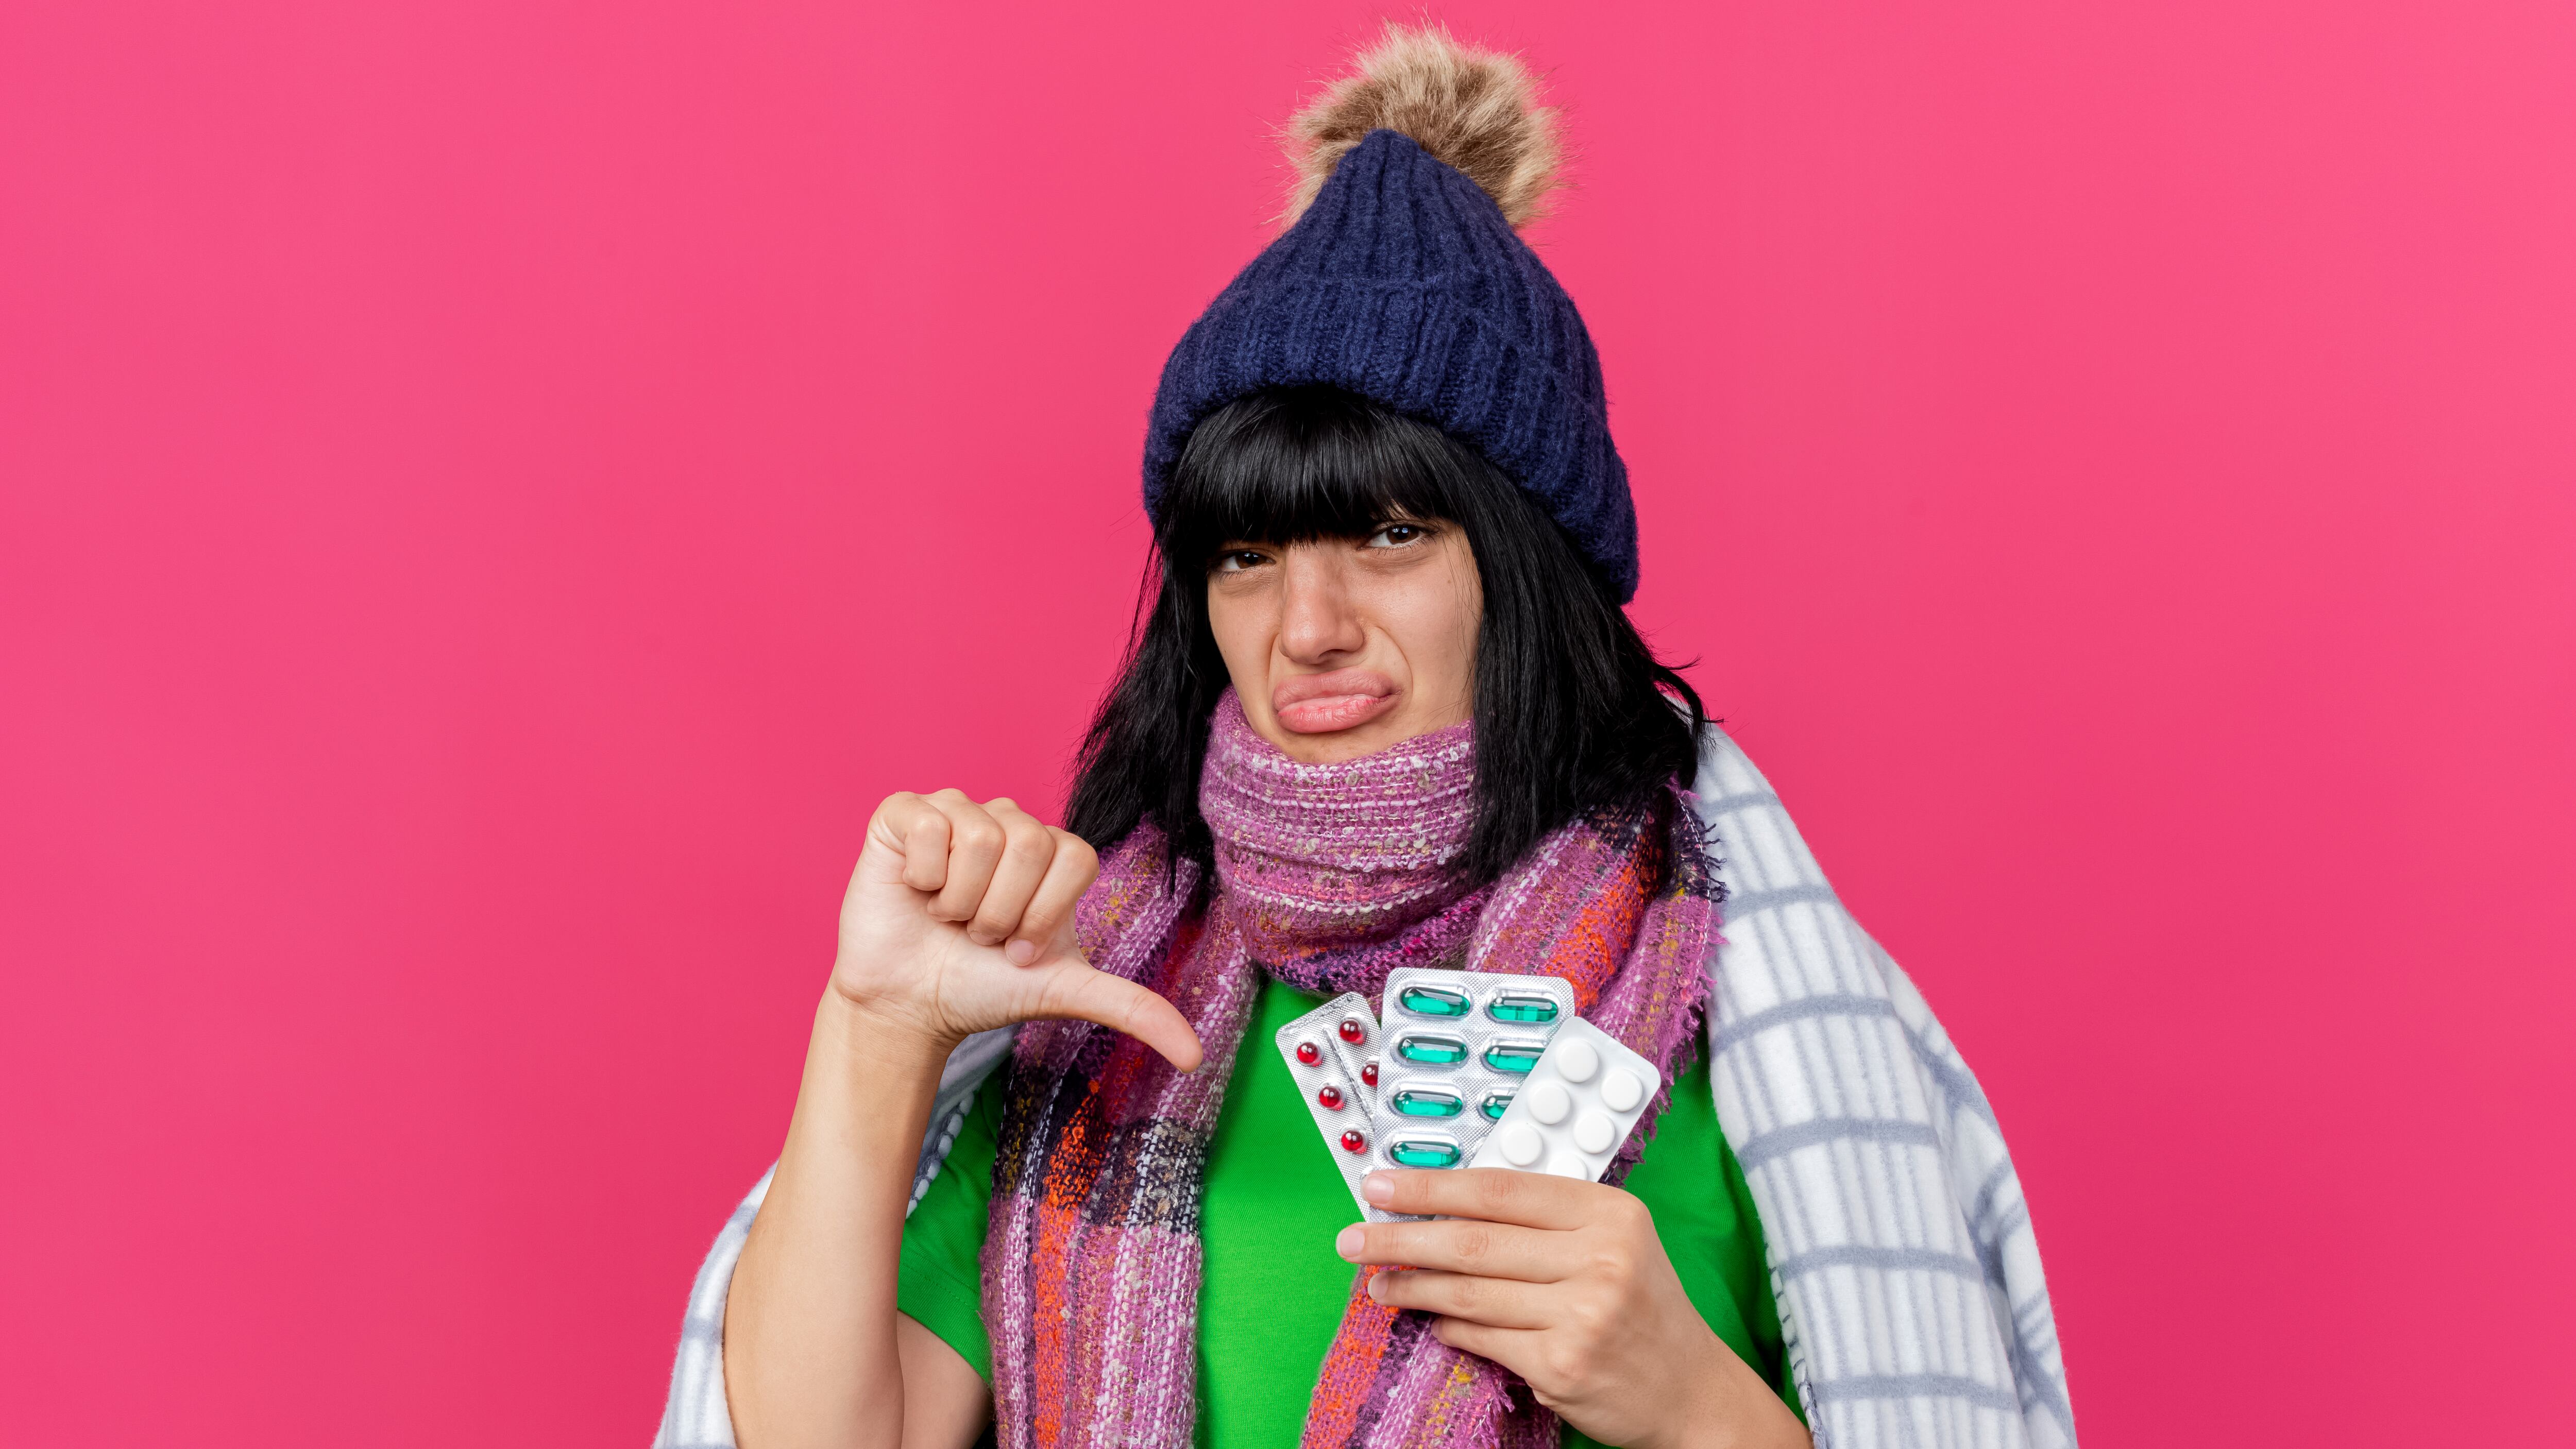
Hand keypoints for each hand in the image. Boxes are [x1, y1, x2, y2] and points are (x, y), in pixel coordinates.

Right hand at [828, 789, 1202, 1070]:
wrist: (908, 1003)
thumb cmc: (983, 987)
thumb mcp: (1062, 992)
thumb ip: (1132, 1008)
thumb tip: (1194, 1056)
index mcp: (1053, 854)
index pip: (1074, 858)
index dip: (1044, 912)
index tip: (1020, 948)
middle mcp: (1010, 823)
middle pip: (1029, 845)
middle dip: (1001, 911)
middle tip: (978, 934)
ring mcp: (958, 812)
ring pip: (979, 837)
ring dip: (960, 900)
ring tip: (946, 916)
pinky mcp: (904, 813)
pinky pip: (928, 825)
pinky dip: (921, 875)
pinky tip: (916, 891)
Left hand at [1337, 1169, 1807, 1448]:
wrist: (1691, 1391)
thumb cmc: (1641, 1307)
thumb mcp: (1613, 1242)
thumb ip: (1545, 1218)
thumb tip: (1445, 1204)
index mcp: (1610, 1213)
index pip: (1500, 1190)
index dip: (1432, 1185)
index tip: (1381, 1184)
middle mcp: (1602, 1259)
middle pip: (1475, 1240)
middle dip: (1402, 1237)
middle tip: (1354, 1236)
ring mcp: (1583, 1315)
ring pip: (1469, 1292)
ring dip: (1413, 1287)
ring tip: (1377, 1281)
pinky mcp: (1563, 1367)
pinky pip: (1482, 1339)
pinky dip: (1448, 1328)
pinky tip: (1429, 1321)